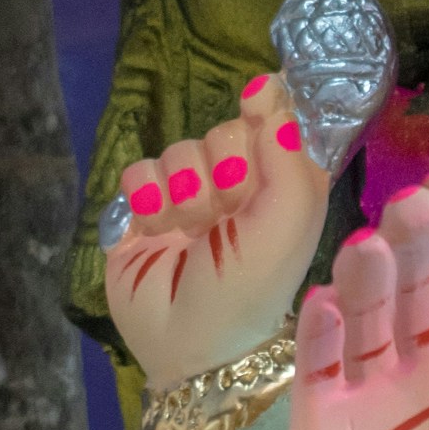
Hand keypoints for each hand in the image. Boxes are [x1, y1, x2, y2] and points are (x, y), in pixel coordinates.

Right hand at [104, 73, 329, 389]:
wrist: (193, 344)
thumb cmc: (253, 284)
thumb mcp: (290, 218)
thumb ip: (288, 149)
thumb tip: (269, 85)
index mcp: (285, 188)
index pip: (272, 123)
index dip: (263, 126)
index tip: (257, 126)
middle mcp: (240, 189)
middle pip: (221, 133)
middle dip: (222, 170)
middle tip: (228, 215)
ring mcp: (189, 201)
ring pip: (179, 151)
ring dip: (185, 192)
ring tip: (193, 235)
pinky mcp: (144, 214)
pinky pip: (138, 170)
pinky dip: (147, 199)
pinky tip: (158, 232)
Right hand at [288, 172, 428, 429]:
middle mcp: (422, 354)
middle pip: (416, 285)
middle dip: (415, 243)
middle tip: (410, 207)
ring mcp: (368, 380)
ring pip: (366, 313)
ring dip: (367, 278)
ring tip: (369, 249)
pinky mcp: (322, 414)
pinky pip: (319, 364)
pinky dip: (320, 334)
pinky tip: (324, 304)